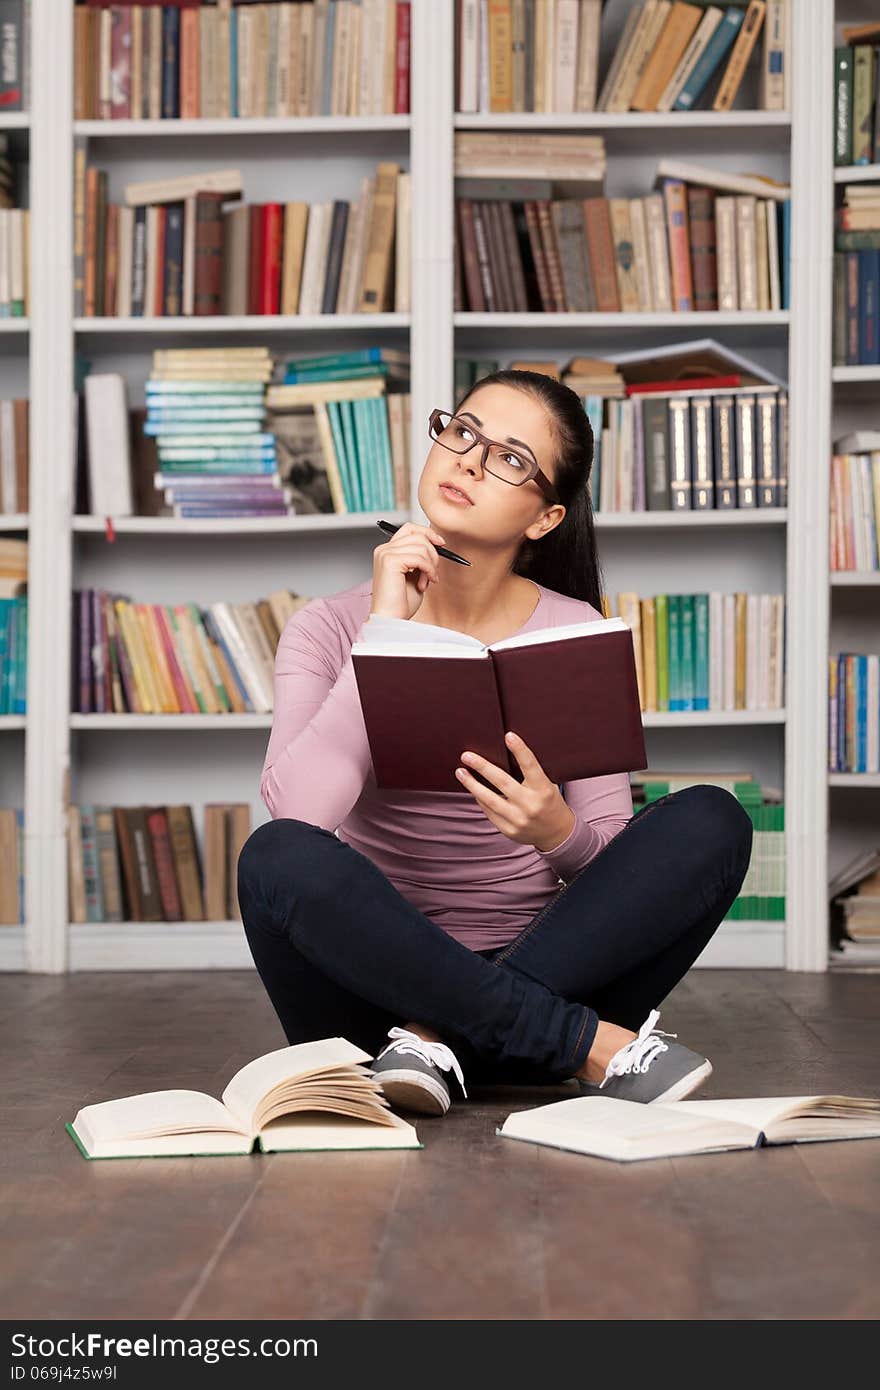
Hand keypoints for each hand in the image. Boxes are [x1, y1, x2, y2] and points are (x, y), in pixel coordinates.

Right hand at [370, 521, 446, 620]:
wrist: (391, 620)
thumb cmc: (402, 603)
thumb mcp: (415, 574)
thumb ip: (420, 558)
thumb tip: (436, 543)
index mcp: (388, 551)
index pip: (410, 528)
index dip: (428, 533)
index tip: (441, 544)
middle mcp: (384, 549)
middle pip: (418, 535)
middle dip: (433, 553)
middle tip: (433, 573)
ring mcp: (385, 554)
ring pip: (421, 546)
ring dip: (431, 565)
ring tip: (426, 582)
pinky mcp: (390, 561)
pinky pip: (419, 557)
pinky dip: (428, 570)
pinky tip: (425, 584)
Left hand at [454, 731, 575, 851]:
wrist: (557, 834)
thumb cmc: (548, 802)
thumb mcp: (547, 786)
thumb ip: (531, 774)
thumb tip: (504, 753)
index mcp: (544, 790)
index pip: (531, 767)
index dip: (520, 750)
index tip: (508, 736)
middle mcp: (531, 805)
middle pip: (503, 782)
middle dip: (482, 767)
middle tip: (467, 756)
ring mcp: (519, 820)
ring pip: (490, 800)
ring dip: (472, 784)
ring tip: (460, 772)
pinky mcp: (509, 830)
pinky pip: (489, 812)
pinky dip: (480, 799)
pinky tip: (473, 789)